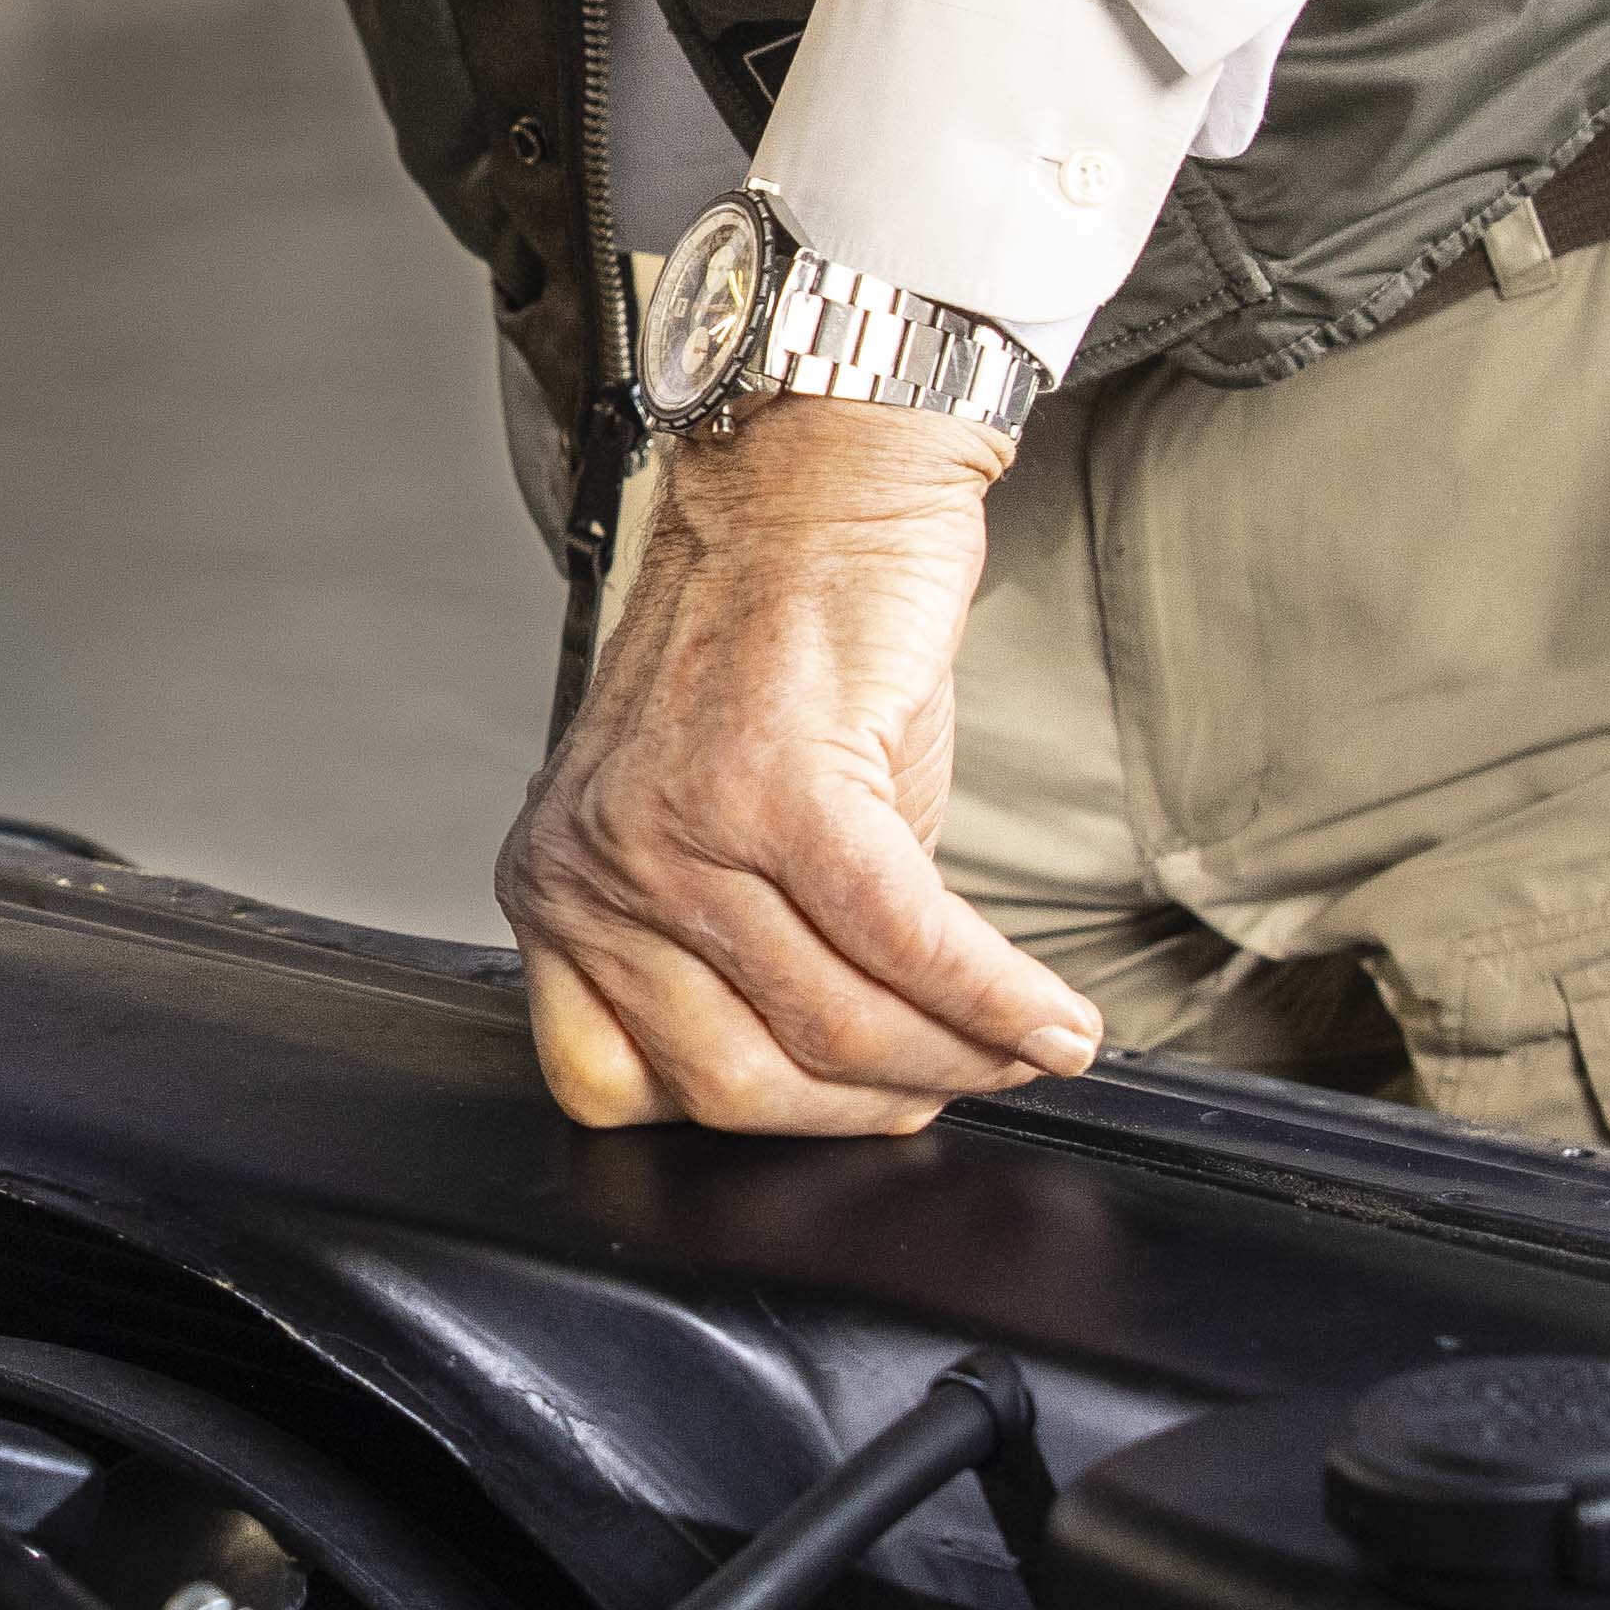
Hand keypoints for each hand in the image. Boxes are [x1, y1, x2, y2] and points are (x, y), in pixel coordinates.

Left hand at [493, 398, 1102, 1134]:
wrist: (816, 489)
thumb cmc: (785, 653)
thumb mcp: (725, 830)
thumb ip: (756, 957)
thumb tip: (877, 1078)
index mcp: (556, 888)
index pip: (619, 1086)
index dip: (763, 1120)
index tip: (858, 1102)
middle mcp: (590, 868)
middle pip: (737, 1081)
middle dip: (874, 1105)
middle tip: (963, 1081)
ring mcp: (674, 831)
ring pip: (832, 1023)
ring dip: (959, 1056)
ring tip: (1032, 1044)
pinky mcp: (781, 788)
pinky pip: (902, 943)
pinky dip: (994, 1001)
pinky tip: (1053, 1022)